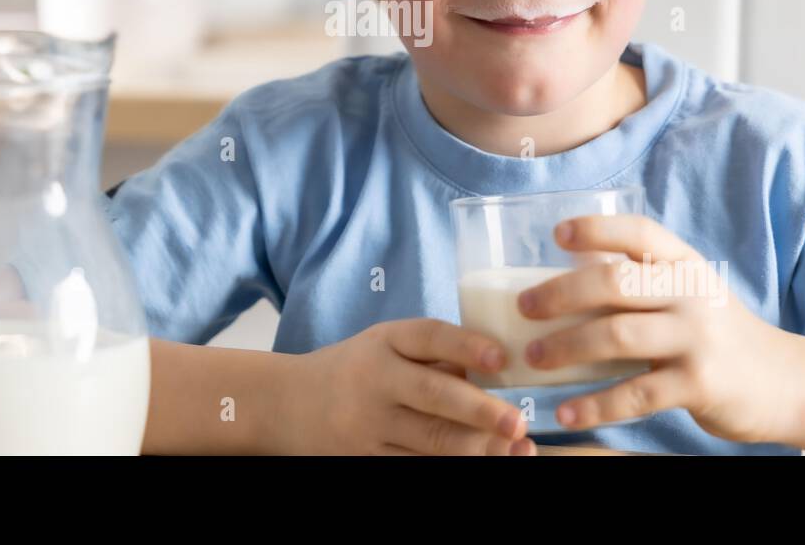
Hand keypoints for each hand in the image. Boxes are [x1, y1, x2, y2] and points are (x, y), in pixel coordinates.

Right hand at [284, 318, 536, 454]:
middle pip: (433, 395)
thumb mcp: (385, 347)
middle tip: (518, 423)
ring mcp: (367, 425)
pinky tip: (481, 465)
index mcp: (384, 341)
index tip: (502, 357)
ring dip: (478, 448)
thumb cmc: (356, 370)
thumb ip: (434, 357)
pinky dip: (451, 468)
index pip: (428, 336)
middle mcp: (374, 380)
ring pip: (430, 441)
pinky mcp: (364, 460)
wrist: (286, 404)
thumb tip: (498, 377)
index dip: (466, 344)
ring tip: (517, 450)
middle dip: (480, 411)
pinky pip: (415, 467)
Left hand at [516, 214, 795, 444]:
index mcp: (685, 263)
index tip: (556, 234)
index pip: (638, 232)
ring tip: (533, 357)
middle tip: (524, 307)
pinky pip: (634, 395)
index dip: (596, 228)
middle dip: (560, 294)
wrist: (783, 382)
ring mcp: (697, 339)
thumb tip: (561, 269)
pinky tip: (565, 412)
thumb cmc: (713, 332)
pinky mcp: (699, 385)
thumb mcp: (685, 294)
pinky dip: (594, 406)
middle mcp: (692, 294)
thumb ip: (637, 281)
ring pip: (617, 336)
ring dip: (566, 347)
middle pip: (615, 283)